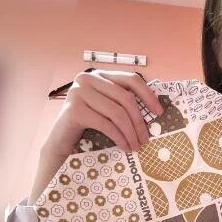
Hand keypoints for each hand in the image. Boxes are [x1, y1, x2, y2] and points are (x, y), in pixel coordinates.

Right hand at [42, 69, 164, 156]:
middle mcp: (87, 78)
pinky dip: (119, 137)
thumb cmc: (89, 124)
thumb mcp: (108, 107)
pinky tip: (125, 147)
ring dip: (131, 132)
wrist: (62, 140)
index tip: (159, 112)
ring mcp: (78, 92)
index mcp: (99, 74)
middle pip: (125, 98)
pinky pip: (106, 125)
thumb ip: (123, 101)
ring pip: (117, 113)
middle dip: (139, 121)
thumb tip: (156, 109)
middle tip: (146, 139)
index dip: (148, 95)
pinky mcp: (74, 110)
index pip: (131, 79)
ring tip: (136, 146)